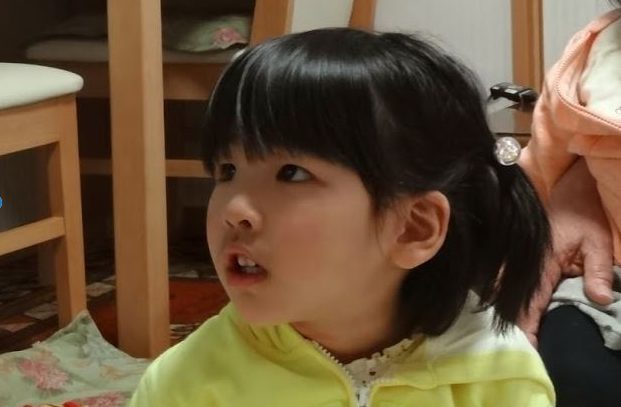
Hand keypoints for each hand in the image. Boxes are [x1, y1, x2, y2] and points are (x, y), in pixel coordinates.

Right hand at [518, 158, 613, 345]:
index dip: (528, 327)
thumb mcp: (598, 242)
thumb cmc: (584, 215)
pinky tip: (527, 320)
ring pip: (512, 298)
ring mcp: (524, 265)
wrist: (570, 193)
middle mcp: (527, 266)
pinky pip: (518, 290)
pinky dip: (521, 306)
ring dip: (518, 318)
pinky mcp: (527, 265)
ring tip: (526, 341)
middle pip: (514, 304)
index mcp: (542, 263)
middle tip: (528, 353)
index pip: (530, 302)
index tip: (530, 349)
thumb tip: (600, 300)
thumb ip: (599, 270)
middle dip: (519, 328)